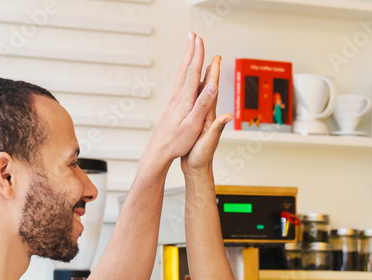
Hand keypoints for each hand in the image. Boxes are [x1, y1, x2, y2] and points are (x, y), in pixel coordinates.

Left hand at [143, 33, 222, 165]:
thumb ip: (203, 104)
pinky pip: (179, 84)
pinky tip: (183, 74)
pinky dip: (183, 73)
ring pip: (181, 75)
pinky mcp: (172, 107)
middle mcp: (178, 97)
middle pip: (185, 68)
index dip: (197, 54)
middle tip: (193, 35)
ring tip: (189, 48)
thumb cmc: (177, 142)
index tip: (200, 40)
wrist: (159, 151)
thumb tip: (212, 85)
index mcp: (185, 100)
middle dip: (191, 50)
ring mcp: (174, 101)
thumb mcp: (194, 125)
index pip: (193, 72)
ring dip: (186, 59)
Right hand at [181, 54, 231, 174]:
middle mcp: (208, 114)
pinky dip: (194, 92)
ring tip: (204, 65)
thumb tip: (228, 116)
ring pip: (203, 93)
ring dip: (204, 78)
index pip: (212, 90)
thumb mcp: (209, 142)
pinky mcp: (196, 122)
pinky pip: (195, 102)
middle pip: (209, 87)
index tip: (215, 57)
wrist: (197, 169)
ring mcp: (202, 117)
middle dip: (210, 70)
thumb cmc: (201, 157)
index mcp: (210, 116)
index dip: (214, 74)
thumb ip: (218, 128)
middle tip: (212, 54)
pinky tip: (193, 89)